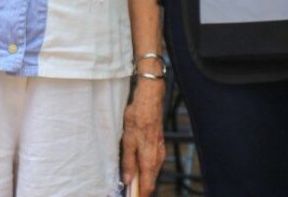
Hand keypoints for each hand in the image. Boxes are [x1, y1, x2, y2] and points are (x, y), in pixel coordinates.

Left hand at [120, 79, 164, 195]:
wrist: (150, 99)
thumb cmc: (138, 117)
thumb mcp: (128, 141)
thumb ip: (128, 162)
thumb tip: (127, 180)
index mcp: (150, 160)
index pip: (147, 187)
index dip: (139, 195)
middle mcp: (158, 158)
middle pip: (150, 181)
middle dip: (139, 188)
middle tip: (127, 189)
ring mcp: (160, 151)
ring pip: (152, 172)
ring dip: (142, 178)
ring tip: (128, 180)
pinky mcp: (159, 144)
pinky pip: (153, 163)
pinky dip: (145, 168)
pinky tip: (136, 164)